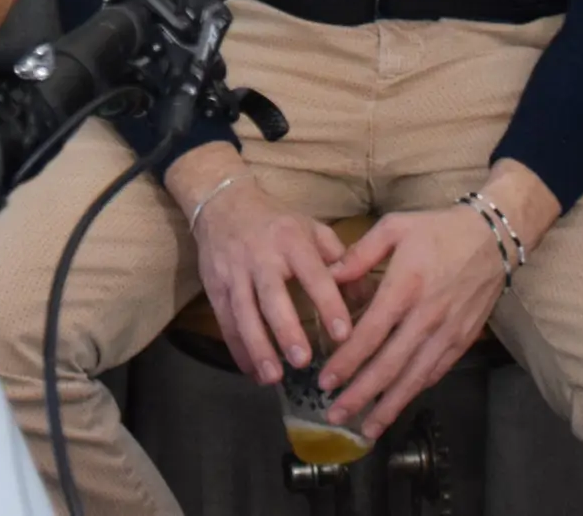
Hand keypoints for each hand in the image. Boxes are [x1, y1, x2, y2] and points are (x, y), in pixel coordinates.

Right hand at [176, 154, 352, 384]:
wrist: (222, 204)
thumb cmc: (277, 223)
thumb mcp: (312, 229)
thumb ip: (341, 260)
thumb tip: (368, 296)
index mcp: (292, 240)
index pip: (313, 274)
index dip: (329, 303)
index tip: (343, 335)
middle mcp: (261, 256)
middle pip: (272, 296)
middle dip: (286, 330)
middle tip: (302, 361)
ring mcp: (234, 272)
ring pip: (243, 312)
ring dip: (257, 347)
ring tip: (272, 378)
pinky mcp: (214, 286)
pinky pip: (225, 321)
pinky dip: (237, 348)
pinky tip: (252, 371)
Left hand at [319, 165, 554, 438]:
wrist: (493, 239)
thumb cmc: (438, 230)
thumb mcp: (394, 227)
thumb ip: (360, 253)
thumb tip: (329, 276)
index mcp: (406, 287)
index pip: (370, 334)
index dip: (347, 361)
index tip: (326, 380)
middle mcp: (427, 316)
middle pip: (390, 365)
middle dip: (361, 394)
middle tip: (335, 414)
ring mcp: (447, 332)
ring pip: (414, 378)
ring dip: (389, 405)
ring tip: (366, 428)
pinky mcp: (462, 340)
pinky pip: (435, 373)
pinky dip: (415, 392)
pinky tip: (398, 405)